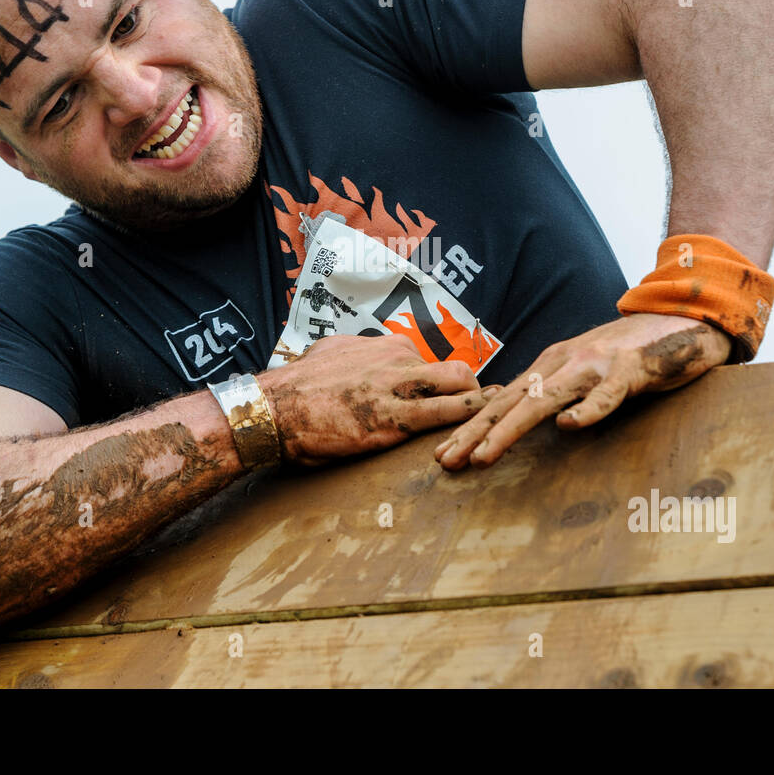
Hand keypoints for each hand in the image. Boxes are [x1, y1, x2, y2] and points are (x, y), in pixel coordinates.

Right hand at [259, 333, 496, 466]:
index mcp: (382, 345)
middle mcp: (395, 359)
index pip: (429, 360)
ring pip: (460, 385)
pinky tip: (488, 429)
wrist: (273, 410)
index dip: (441, 383)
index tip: (450, 398)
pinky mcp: (393, 419)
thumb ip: (356, 354)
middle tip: (483, 412)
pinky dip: (471, 418)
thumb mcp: (331, 353)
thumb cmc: (296, 387)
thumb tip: (361, 354)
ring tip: (500, 416)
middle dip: (474, 391)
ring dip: (482, 403)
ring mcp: (397, 387)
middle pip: (455, 369)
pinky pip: (445, 415)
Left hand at [433, 314, 731, 470]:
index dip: (471, 428)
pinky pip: (606, 395)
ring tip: (484, 456)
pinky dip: (587, 411)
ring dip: (510, 428)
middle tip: (445, 462)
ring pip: (545, 400)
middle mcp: (564, 362)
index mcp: (550, 366)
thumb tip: (523, 422)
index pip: (501, 401)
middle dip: (474, 433)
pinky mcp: (630, 370)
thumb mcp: (582, 373)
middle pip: (510, 402)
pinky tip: (569, 428)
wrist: (680, 319)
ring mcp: (595, 365)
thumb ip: (555, 393)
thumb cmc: (630, 354)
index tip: (443, 455)